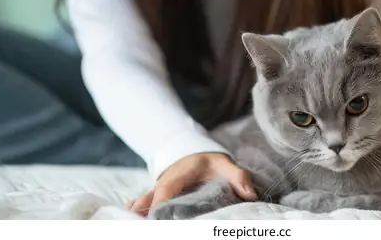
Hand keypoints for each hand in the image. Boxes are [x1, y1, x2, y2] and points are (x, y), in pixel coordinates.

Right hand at [126, 152, 256, 215]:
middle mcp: (165, 182)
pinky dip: (137, 213)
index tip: (159, 217)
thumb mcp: (224, 164)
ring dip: (138, 214)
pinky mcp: (156, 197)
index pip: (167, 188)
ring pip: (142, 202)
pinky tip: (129, 223)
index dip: (161, 203)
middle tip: (141, 227)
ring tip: (130, 227)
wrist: (194, 153)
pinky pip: (143, 205)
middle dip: (143, 212)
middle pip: (149, 198)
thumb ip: (237, 177)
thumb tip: (250, 194)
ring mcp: (157, 190)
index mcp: (180, 173)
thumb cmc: (210, 162)